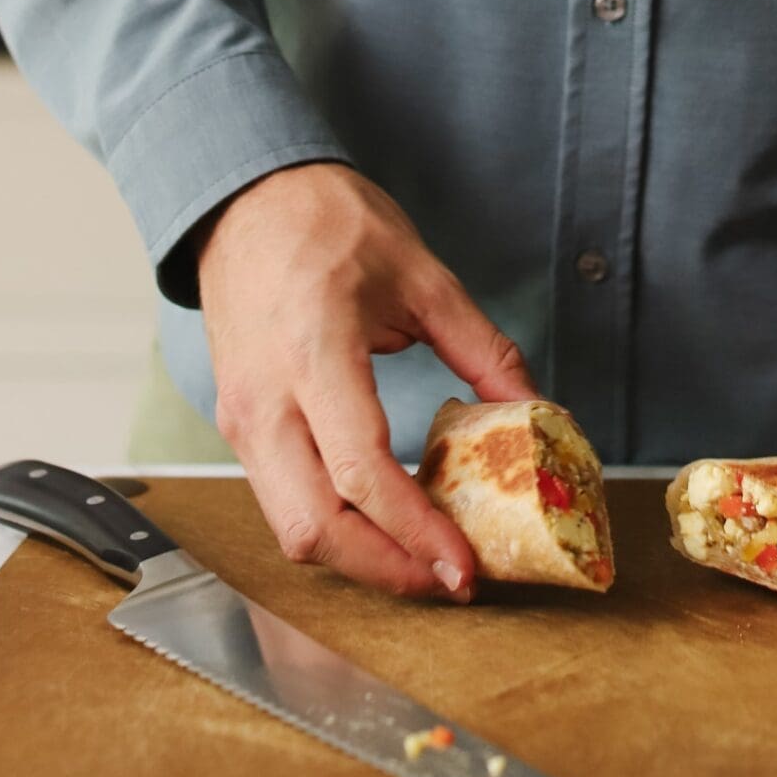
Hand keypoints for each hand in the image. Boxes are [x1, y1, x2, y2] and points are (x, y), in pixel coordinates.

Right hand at [195, 161, 538, 599]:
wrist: (246, 198)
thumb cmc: (328, 222)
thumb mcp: (422, 274)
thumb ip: (482, 348)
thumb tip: (539, 409)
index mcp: (313, 352)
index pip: (359, 472)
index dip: (414, 531)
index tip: (464, 565)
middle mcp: (264, 400)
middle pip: (312, 527)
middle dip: (384, 571)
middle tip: (451, 578)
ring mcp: (240, 419)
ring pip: (289, 527)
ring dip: (357, 558)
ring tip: (425, 558)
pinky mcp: (237, 427)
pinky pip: (280, 500)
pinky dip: (333, 526)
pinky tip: (383, 521)